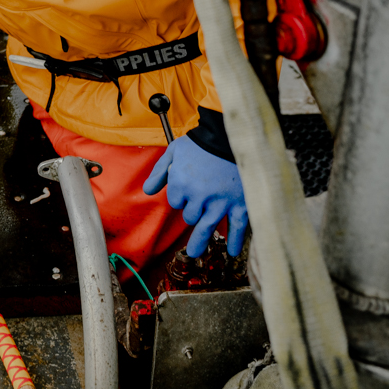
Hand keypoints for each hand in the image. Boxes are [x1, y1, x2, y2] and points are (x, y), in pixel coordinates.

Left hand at [143, 135, 248, 257]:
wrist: (228, 135)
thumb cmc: (200, 143)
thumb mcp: (173, 152)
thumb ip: (159, 172)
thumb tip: (148, 191)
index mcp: (181, 184)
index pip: (176, 201)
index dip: (181, 196)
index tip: (189, 189)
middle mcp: (199, 197)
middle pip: (189, 216)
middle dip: (191, 215)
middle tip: (192, 218)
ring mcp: (221, 202)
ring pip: (207, 226)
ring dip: (200, 241)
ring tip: (196, 253)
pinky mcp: (240, 203)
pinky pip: (238, 227)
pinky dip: (235, 240)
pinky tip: (233, 251)